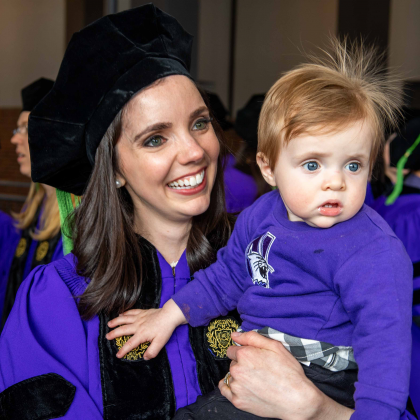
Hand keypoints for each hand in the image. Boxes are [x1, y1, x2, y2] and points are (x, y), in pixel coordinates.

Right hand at [106, 299, 186, 359]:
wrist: (169, 315)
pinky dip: (125, 313)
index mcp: (141, 334)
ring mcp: (139, 317)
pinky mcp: (142, 312)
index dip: (123, 350)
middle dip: (114, 334)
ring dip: (116, 321)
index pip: (130, 344)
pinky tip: (121, 314)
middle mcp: (138, 325)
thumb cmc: (165, 329)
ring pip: (125, 319)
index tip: (118, 355)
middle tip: (107, 336)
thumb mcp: (160, 343)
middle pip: (123, 329)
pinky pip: (132, 312)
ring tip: (109, 324)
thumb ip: (152, 351)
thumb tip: (145, 357)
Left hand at [218, 331, 352, 419]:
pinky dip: (231, 388)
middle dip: (242, 363)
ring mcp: (236, 387)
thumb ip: (252, 337)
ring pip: (231, 376)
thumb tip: (234, 335)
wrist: (296, 399)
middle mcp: (237, 370)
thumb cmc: (288, 372)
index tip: (253, 357)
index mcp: (244, 354)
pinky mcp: (237, 401)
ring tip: (255, 380)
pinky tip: (242, 387)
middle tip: (258, 369)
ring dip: (239, 376)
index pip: (232, 349)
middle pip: (233, 362)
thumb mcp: (274, 346)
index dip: (243, 351)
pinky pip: (225, 390)